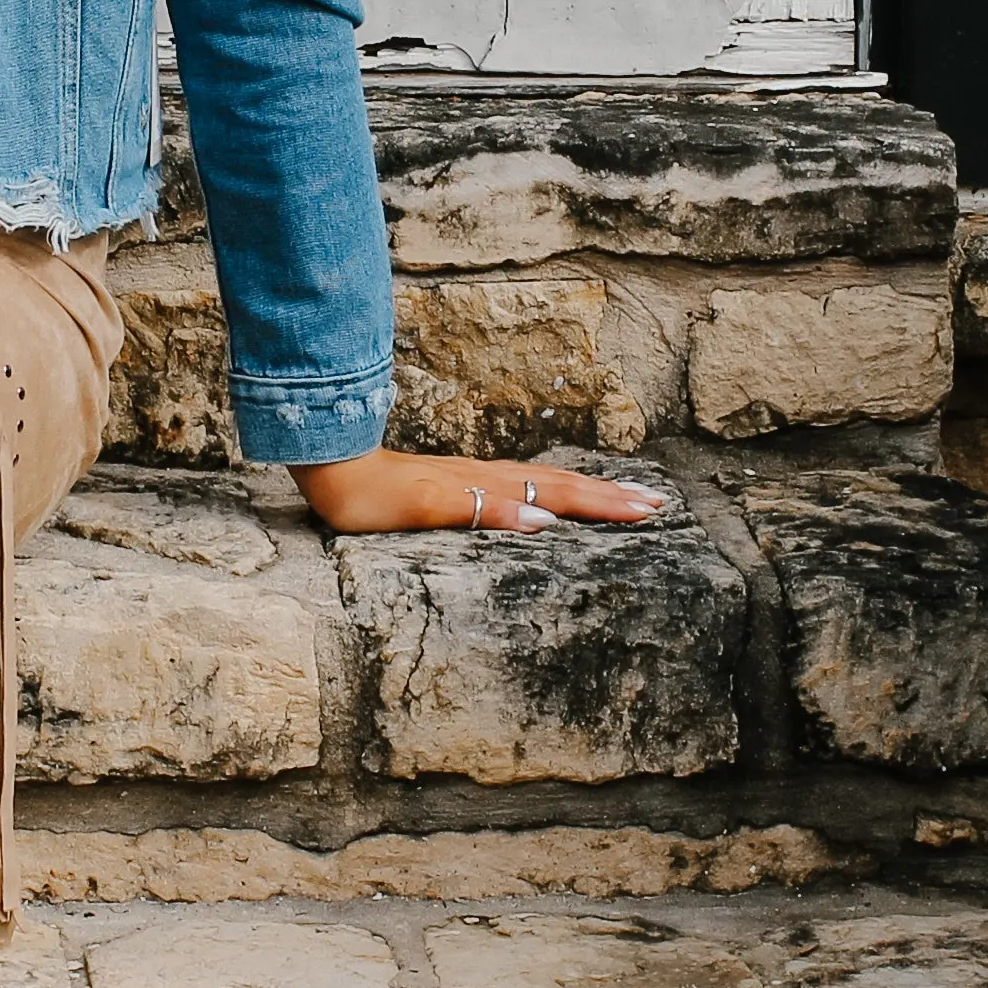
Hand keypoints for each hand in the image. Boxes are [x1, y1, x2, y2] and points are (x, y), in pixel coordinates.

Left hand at [290, 453, 664, 534]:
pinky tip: (550, 494)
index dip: (603, 504)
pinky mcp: (457, 482)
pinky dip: (549, 488)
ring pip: (543, 480)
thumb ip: (481, 512)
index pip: (557, 495)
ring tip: (623, 493)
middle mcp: (486, 478)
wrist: (329, 466)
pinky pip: (519, 483)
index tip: (650, 509)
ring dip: (587, 488)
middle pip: (560, 484)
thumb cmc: (369, 497)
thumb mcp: (422, 508)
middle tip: (658, 501)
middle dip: (609, 494)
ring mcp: (473, 477)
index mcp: (486, 487)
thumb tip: (541, 521)